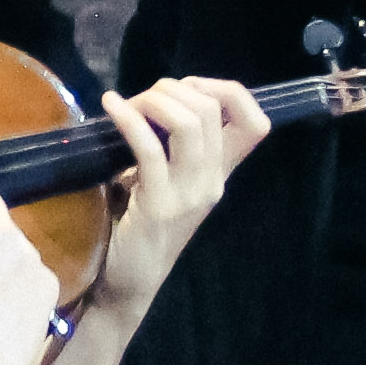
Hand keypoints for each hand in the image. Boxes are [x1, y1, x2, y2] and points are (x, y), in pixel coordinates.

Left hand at [82, 76, 272, 322]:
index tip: (189, 85)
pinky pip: (149, 148)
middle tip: (142, 97)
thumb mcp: (166, 178)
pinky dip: (127, 118)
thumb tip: (156, 96)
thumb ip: (172, 145)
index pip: (255, 124)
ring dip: (153, 100)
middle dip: (172, 89)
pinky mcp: (159, 206)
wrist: (132, 279)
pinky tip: (110, 106)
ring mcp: (189, 194)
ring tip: (126, 102)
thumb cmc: (142, 223)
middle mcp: (213, 182)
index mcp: (220, 173)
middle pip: (211, 110)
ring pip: (187, 124)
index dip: (229, 91)